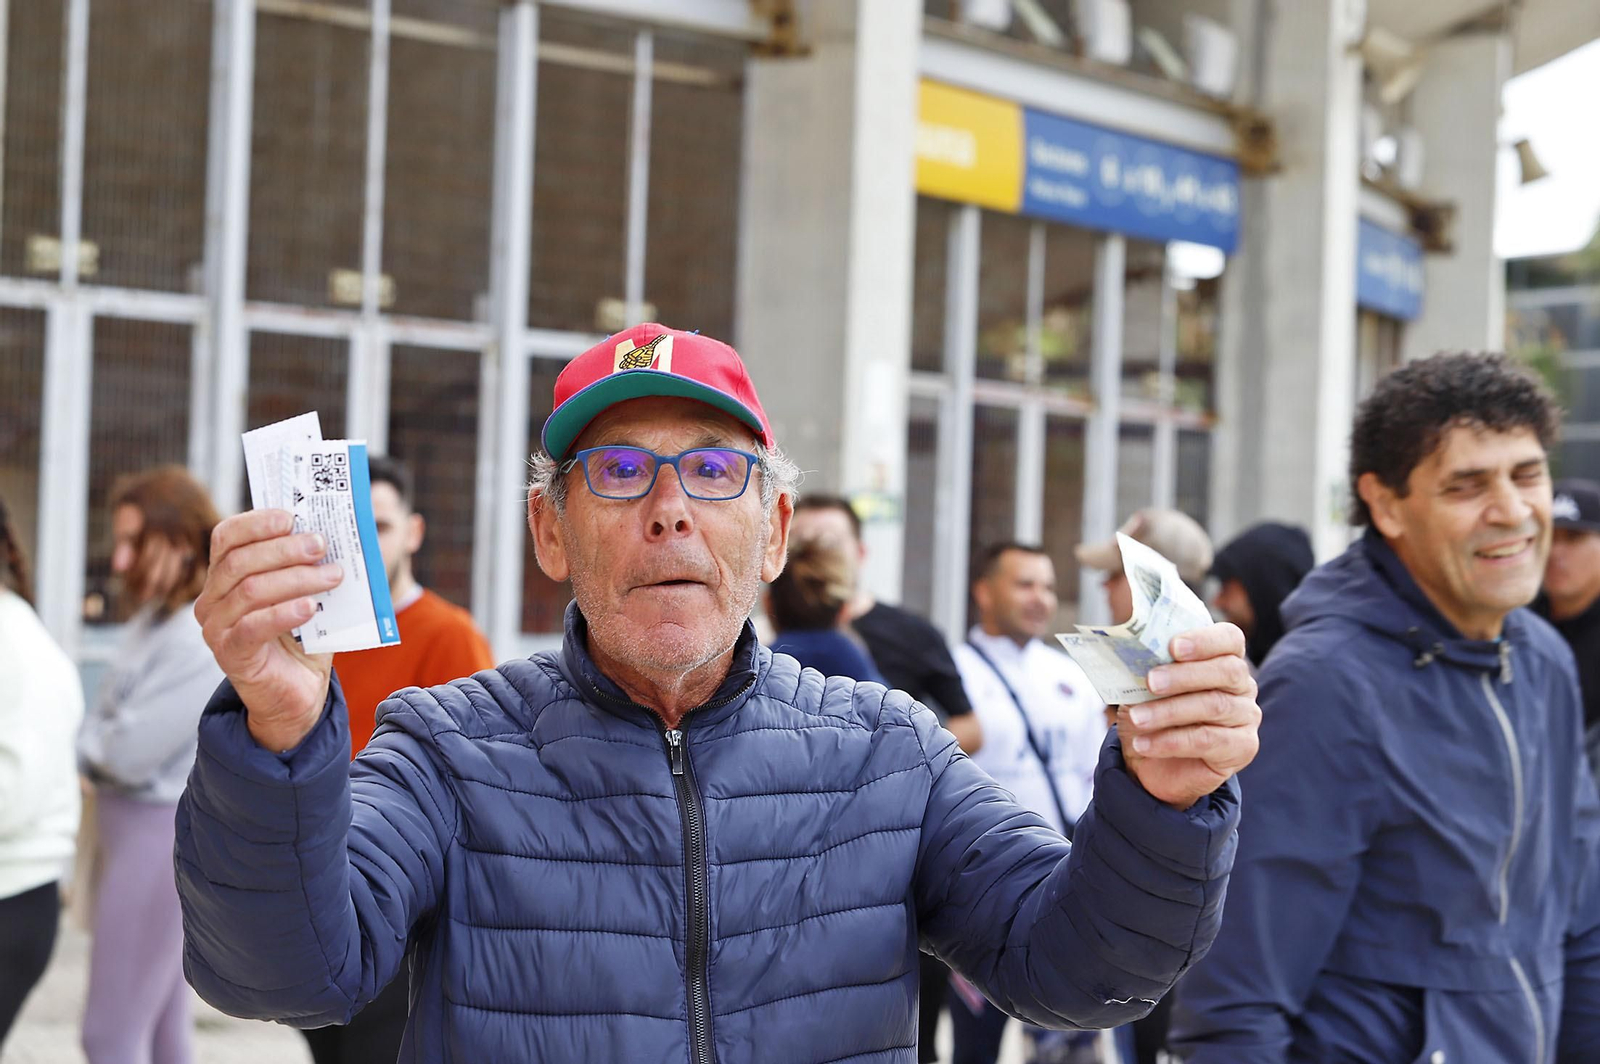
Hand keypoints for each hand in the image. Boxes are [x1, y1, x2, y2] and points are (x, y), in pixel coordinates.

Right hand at [195, 510, 343, 751]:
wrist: (298, 692)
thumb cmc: (302, 637)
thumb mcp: (306, 593)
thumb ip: (310, 565)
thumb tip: (334, 532)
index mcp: (224, 576)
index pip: (226, 537)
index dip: (256, 522)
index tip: (292, 516)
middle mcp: (211, 599)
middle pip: (240, 561)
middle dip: (285, 549)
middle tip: (321, 545)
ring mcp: (216, 628)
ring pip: (250, 591)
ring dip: (295, 579)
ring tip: (332, 576)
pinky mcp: (230, 654)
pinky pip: (253, 627)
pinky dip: (284, 613)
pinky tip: (310, 607)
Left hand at [1115, 623, 1259, 809]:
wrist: (1151, 763)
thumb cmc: (1151, 713)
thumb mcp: (1142, 686)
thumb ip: (1146, 667)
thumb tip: (1130, 652)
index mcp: (1223, 657)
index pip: (1229, 638)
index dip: (1204, 640)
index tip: (1173, 646)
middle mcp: (1242, 684)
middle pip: (1226, 671)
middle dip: (1184, 675)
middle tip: (1151, 682)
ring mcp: (1246, 715)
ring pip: (1214, 706)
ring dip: (1169, 711)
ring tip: (1137, 719)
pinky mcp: (1243, 747)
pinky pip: (1208, 740)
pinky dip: (1171, 741)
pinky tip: (1144, 744)